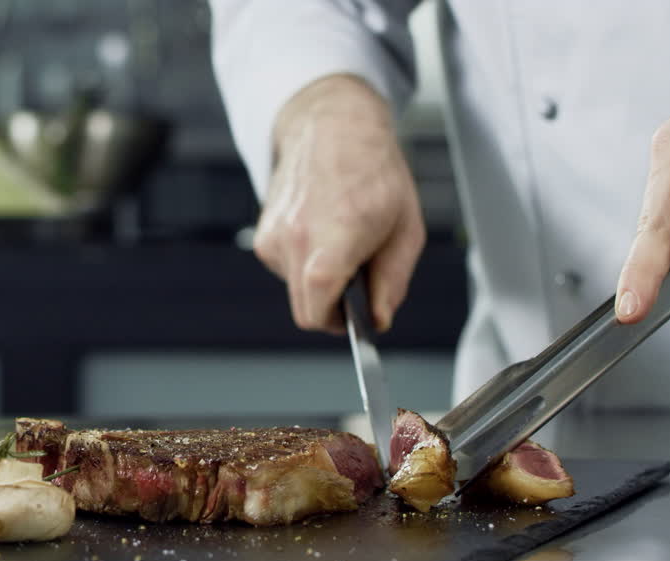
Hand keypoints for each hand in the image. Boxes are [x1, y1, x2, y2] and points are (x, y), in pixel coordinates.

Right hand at [254, 74, 424, 332]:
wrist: (332, 126)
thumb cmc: (374, 172)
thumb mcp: (406, 228)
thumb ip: (393, 281)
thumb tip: (379, 319)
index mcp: (336, 236)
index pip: (319, 309)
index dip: (339, 324)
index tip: (357, 320)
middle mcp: (296, 238)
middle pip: (306, 310)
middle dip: (332, 307)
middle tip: (358, 282)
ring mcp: (274, 236)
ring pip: (297, 291)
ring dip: (320, 282)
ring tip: (343, 243)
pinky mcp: (263, 235)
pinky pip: (286, 271)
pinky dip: (306, 264)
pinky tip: (323, 233)